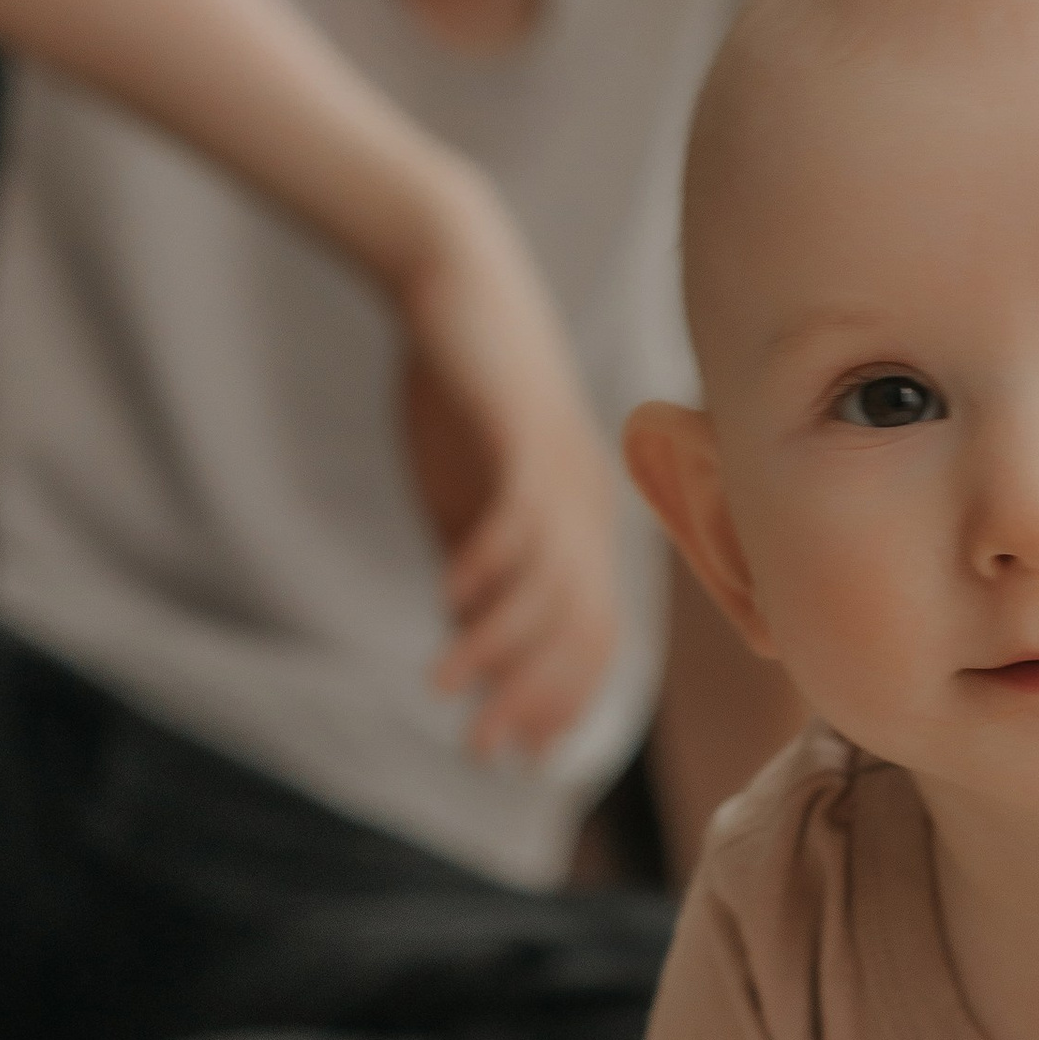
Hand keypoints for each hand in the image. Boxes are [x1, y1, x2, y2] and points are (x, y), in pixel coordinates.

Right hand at [391, 197, 621, 758]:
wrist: (457, 284)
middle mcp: (590, 507)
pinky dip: (488, 563)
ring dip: (499, 642)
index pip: (593, 638)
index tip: (520, 755)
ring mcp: (563, 470)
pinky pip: (519, 514)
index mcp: (584, 528)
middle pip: (578, 626)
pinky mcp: (524, 433)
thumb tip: (472, 639)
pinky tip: (450, 601)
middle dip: (531, 695)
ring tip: (445, 684)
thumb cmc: (459, 395)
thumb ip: (476, 567)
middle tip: (480, 750)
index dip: (562, 701)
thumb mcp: (464, 499)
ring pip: (549, 582)